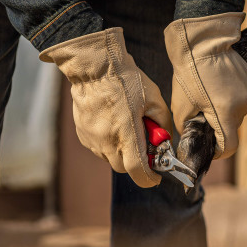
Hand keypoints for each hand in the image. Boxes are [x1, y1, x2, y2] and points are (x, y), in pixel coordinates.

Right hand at [40, 28, 171, 186]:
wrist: (94, 68)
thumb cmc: (126, 80)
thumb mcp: (154, 99)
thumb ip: (163, 124)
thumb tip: (164, 141)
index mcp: (127, 134)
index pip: (138, 171)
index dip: (149, 178)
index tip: (156, 176)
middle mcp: (107, 142)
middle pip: (124, 168)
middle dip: (136, 162)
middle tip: (142, 145)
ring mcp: (92, 140)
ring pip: (110, 159)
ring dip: (122, 152)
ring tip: (126, 129)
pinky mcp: (83, 134)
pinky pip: (99, 148)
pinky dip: (109, 144)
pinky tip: (112, 125)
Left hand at [164, 12, 246, 158]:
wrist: (203, 42)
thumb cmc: (188, 74)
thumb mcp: (180, 105)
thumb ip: (186, 127)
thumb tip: (191, 136)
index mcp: (225, 112)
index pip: (230, 146)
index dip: (219, 152)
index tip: (210, 148)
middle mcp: (243, 105)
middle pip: (233, 128)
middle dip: (218, 127)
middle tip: (204, 116)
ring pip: (238, 114)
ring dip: (225, 112)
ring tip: (210, 97)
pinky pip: (243, 99)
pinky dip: (232, 99)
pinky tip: (220, 87)